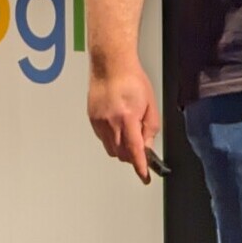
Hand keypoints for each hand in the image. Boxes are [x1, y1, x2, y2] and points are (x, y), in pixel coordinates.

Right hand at [87, 62, 160, 182]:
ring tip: (128, 134)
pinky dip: (111, 139)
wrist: (110, 64)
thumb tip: (146, 145)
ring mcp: (98, 120)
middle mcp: (110, 121)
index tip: (144, 177)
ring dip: (121, 149)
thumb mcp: (150, 105)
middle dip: (132, 156)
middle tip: (141, 150)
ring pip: (109, 148)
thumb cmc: (132, 79)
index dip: (140, 167)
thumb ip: (150, 128)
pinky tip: (117, 127)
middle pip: (120, 153)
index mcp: (127, 118)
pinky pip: (101, 138)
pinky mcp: (92, 118)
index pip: (135, 150)